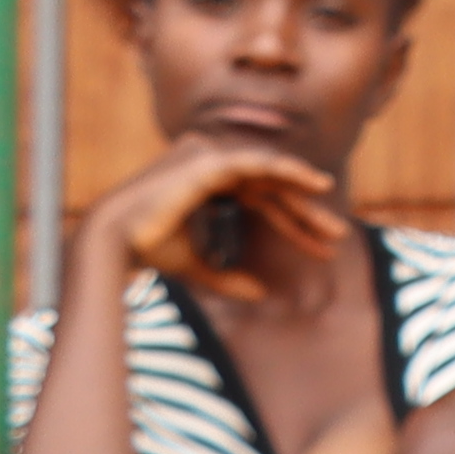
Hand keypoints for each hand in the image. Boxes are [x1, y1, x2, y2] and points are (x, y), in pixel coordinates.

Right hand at [82, 135, 350, 306]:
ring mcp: (211, 158)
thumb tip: (260, 295)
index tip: (323, 249)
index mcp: (210, 184)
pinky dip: (289, 170)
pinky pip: (259, 162)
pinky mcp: (209, 160)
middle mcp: (213, 166)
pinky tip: (316, 185)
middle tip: (339, 236)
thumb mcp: (197, 266)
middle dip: (306, 214)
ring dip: (305, 198)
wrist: (115, 240)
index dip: (294, 225)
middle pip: (272, 189)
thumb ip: (227, 277)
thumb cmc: (149, 248)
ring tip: (334, 224)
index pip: (263, 200)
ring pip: (271, 176)